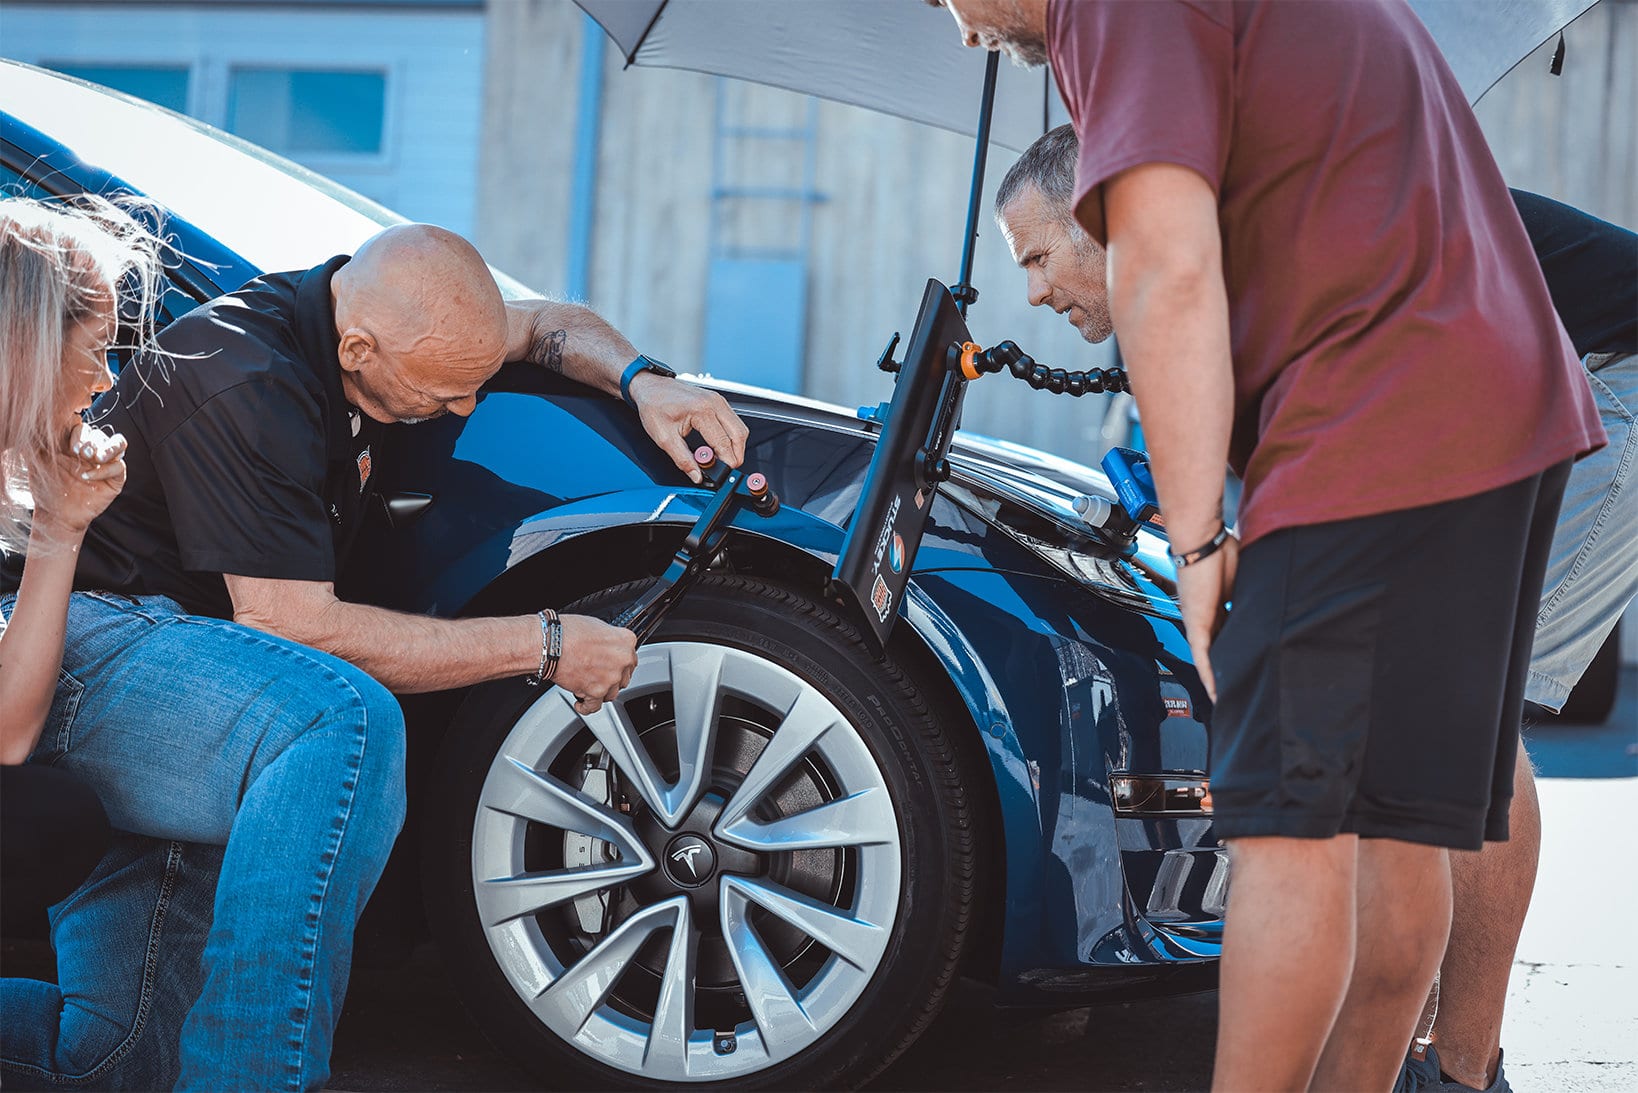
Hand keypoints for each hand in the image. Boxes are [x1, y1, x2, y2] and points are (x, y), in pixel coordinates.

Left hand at [32, 423, 126, 536]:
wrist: (56, 514)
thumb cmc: (46, 488)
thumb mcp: (39, 459)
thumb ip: (43, 439)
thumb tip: (50, 422)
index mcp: (75, 445)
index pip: (84, 427)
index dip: (79, 432)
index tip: (69, 447)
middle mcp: (92, 452)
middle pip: (100, 433)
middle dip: (91, 441)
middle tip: (79, 453)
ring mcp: (105, 464)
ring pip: (119, 443)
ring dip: (108, 447)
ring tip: (96, 457)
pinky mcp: (115, 479)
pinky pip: (119, 466)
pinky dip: (105, 469)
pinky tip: (88, 476)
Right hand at [553, 614, 638, 714]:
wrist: (551, 643)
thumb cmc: (568, 632)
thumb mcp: (597, 626)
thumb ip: (609, 640)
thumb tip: (608, 647)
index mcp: (625, 641)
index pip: (630, 659)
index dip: (619, 664)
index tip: (613, 666)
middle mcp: (622, 660)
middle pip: (623, 678)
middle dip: (611, 678)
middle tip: (598, 675)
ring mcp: (610, 678)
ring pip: (611, 693)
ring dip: (600, 692)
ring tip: (588, 687)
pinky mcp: (596, 692)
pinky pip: (594, 707)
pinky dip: (586, 707)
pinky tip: (581, 703)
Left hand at [628, 373, 749, 483]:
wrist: (650, 387)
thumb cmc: (654, 406)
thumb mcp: (664, 437)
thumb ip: (682, 459)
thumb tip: (697, 475)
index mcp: (702, 410)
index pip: (723, 442)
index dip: (725, 462)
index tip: (722, 474)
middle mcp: (714, 403)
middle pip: (739, 434)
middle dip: (736, 455)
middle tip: (726, 469)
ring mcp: (718, 400)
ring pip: (740, 428)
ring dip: (735, 446)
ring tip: (722, 459)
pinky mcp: (717, 402)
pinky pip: (733, 422)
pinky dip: (731, 437)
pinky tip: (719, 446)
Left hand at [1176, 533, 1237, 702]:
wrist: (1203, 539)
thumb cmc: (1220, 547)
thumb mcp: (1245, 576)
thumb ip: (1253, 592)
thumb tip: (1275, 595)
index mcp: (1217, 605)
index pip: (1228, 635)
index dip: (1237, 651)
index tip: (1249, 665)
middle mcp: (1205, 616)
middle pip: (1217, 649)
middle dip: (1227, 670)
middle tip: (1239, 690)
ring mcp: (1198, 620)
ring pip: (1208, 657)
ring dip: (1217, 679)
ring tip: (1227, 699)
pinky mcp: (1195, 622)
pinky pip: (1202, 654)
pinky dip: (1209, 673)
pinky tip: (1215, 690)